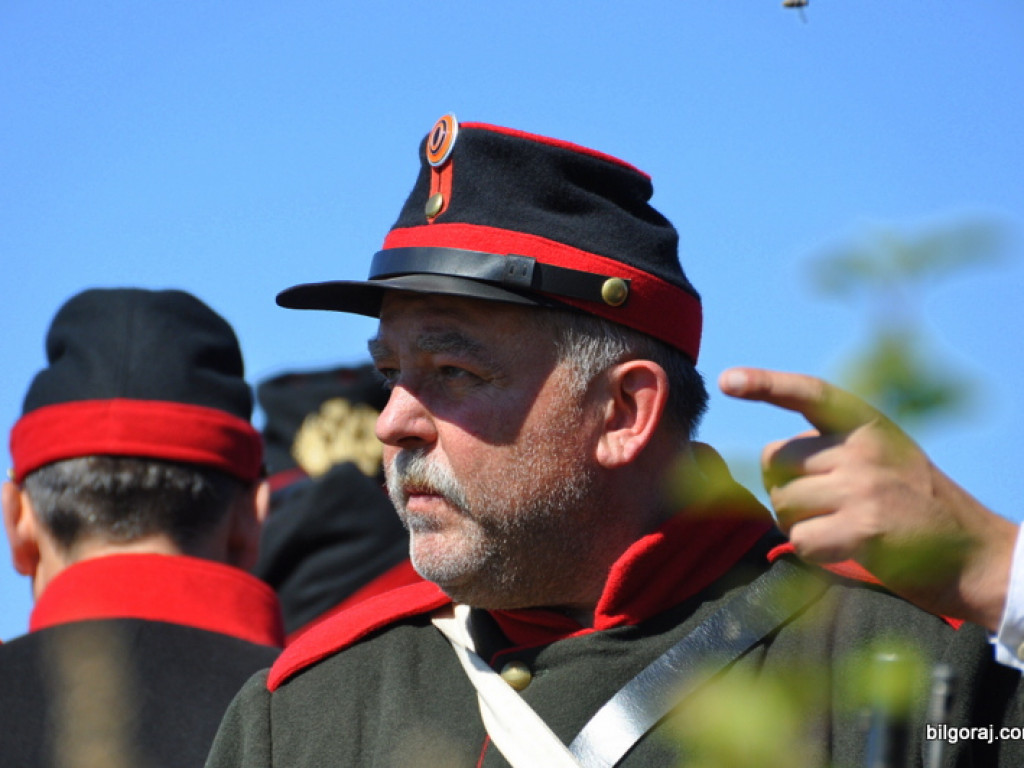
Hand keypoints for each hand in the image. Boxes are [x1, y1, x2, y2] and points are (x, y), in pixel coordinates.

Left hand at [719, 366, 1016, 631]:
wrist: (975, 555)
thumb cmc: (918, 507)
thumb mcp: (884, 456)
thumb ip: (834, 448)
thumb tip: (769, 460)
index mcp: (867, 425)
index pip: (808, 393)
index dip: (765, 384)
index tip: (728, 380)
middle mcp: (863, 449)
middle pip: (776, 462)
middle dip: (784, 488)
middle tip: (823, 505)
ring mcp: (863, 488)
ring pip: (783, 503)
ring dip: (798, 522)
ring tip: (840, 526)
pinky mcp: (863, 530)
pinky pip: (801, 540)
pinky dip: (813, 551)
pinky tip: (847, 549)